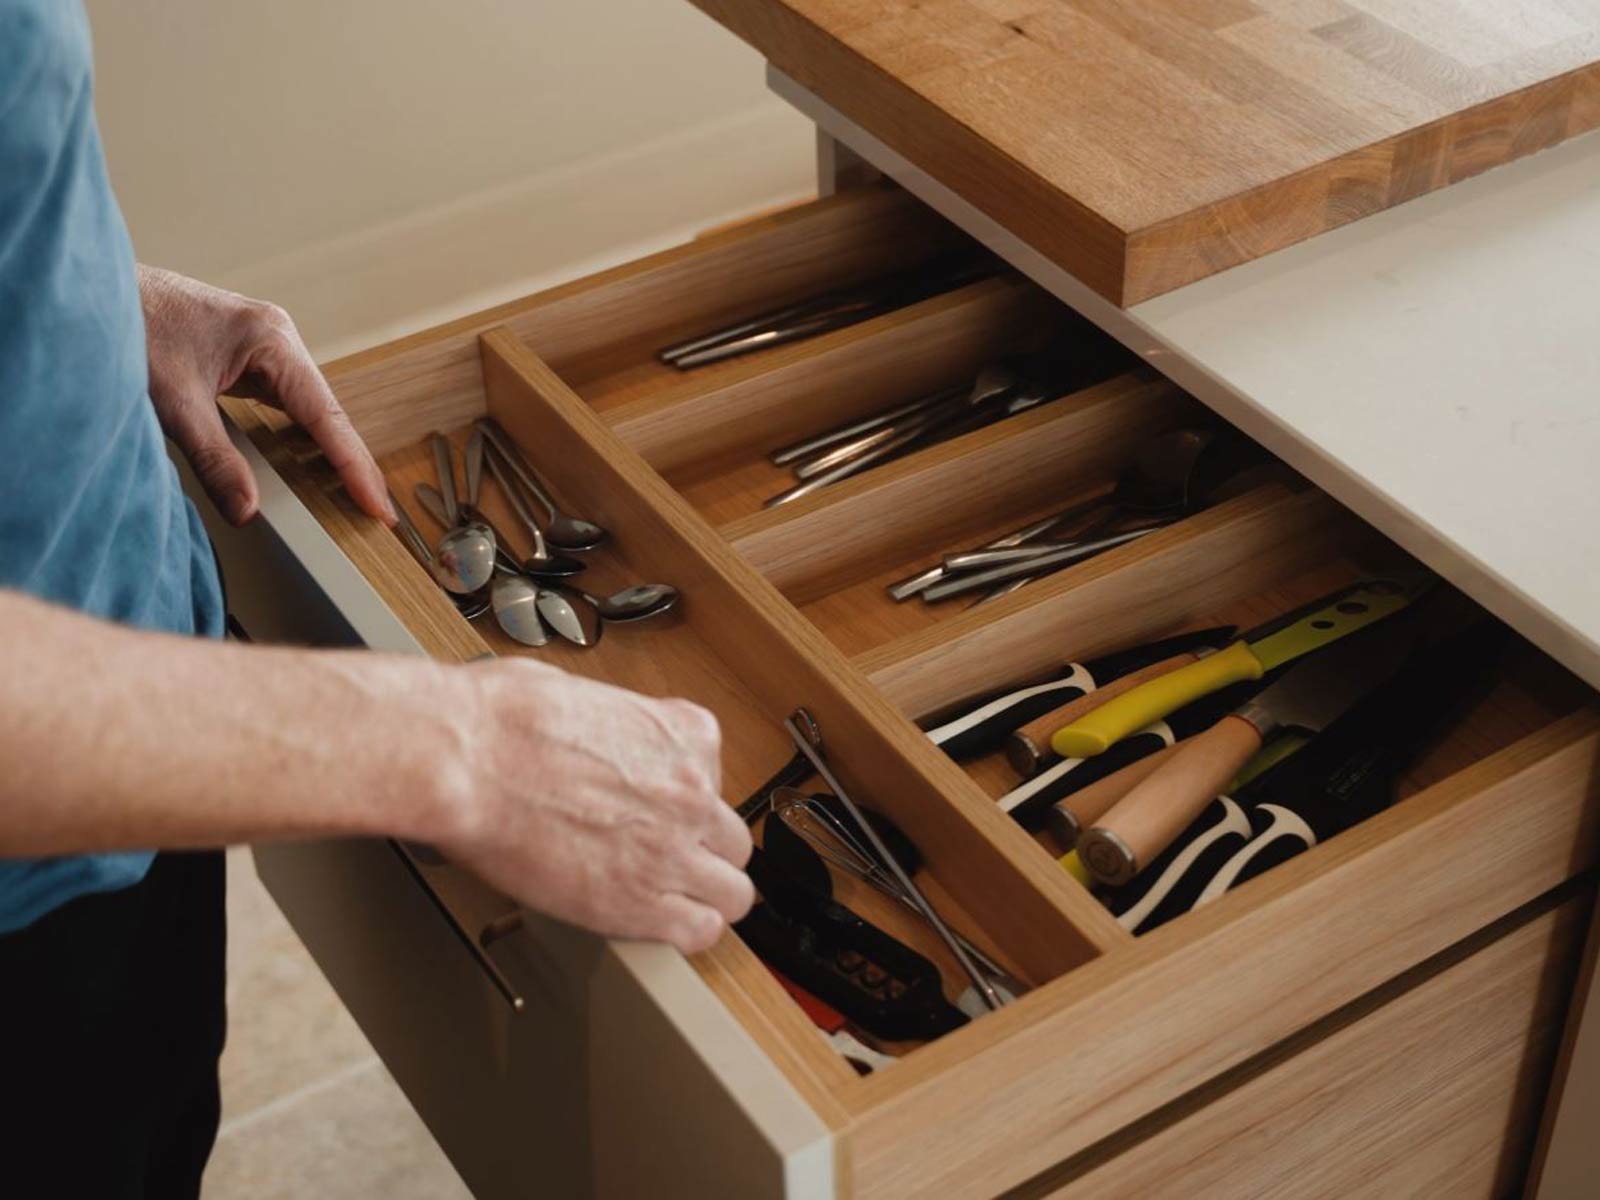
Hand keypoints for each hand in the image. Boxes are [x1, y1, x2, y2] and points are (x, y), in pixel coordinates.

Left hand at [138, 266, 392, 525]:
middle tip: (377, 511)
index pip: (325, 415)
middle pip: (326, 411)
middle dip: (352, 461)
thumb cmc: (126, 323)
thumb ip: (214, 460)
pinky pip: (284, 403)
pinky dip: (299, 436)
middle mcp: (276, 339)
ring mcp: (261, 347)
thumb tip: (248, 511)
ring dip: (328, 449)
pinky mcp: (243, 357)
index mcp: (272, 339)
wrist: (87, 285)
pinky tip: (309, 462)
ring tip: (354, 494)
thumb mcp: (172, 402)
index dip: (353, 465)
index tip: (377, 505)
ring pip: (308, 407)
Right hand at [436, 659, 753, 953]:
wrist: (466, 763)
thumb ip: (604, 720)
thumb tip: (588, 727)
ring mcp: (674, 850)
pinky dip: (684, 933)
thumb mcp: (573, 689)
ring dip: (705, 897)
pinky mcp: (642, 903)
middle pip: (732, 840)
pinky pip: (699, 931)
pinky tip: (661, 927)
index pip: (715, 777)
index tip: (657, 808)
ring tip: (672, 901)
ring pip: (733, 893)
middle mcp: (692, 792)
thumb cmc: (501, 719)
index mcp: (683, 734)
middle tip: (667, 858)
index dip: (682, 798)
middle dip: (702, 851)